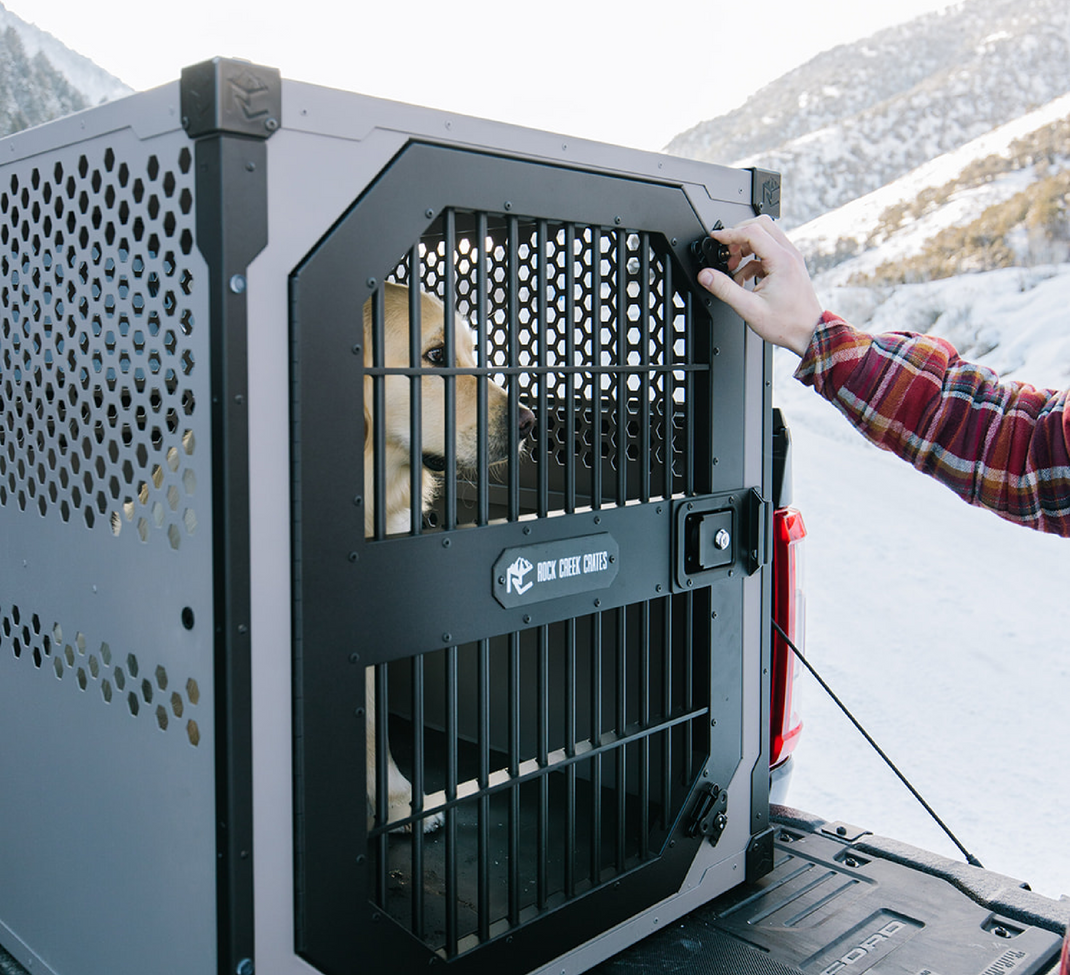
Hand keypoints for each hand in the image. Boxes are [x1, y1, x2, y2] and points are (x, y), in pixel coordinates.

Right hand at [696, 215, 822, 356]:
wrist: (809, 333)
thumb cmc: (787, 323)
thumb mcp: (749, 308)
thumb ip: (725, 289)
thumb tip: (706, 275)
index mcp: (781, 260)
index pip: (752, 232)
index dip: (729, 233)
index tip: (715, 239)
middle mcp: (789, 254)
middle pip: (761, 226)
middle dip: (738, 235)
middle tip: (726, 252)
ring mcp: (791, 258)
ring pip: (765, 236)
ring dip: (745, 247)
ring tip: (733, 267)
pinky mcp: (789, 265)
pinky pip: (768, 250)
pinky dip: (752, 258)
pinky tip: (744, 278)